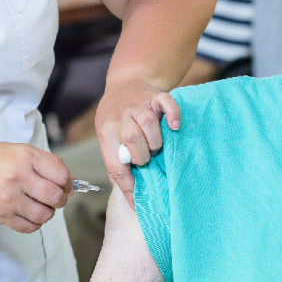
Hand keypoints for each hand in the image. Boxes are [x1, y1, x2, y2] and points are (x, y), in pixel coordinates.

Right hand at [0, 143, 73, 233]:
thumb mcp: (17, 149)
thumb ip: (44, 162)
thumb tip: (68, 180)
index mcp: (24, 157)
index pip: (60, 174)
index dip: (67, 181)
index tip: (64, 183)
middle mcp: (17, 178)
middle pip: (55, 196)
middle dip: (61, 198)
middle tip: (56, 196)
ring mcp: (9, 199)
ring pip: (44, 214)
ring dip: (49, 212)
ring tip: (42, 205)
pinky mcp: (2, 215)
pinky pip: (29, 227)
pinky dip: (35, 223)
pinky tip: (31, 213)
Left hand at [96, 79, 180, 206]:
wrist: (126, 81)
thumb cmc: (117, 117)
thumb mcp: (108, 136)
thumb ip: (117, 163)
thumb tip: (131, 200)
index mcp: (107, 132)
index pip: (115, 163)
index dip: (127, 184)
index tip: (138, 200)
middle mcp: (121, 117)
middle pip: (131, 137)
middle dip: (142, 155)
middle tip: (146, 158)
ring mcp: (139, 105)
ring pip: (147, 122)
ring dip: (155, 139)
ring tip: (157, 145)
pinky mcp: (155, 96)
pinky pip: (166, 103)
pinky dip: (172, 115)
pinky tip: (174, 126)